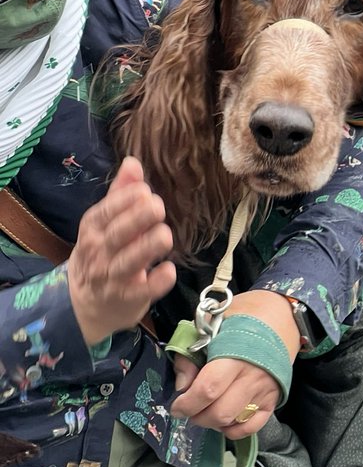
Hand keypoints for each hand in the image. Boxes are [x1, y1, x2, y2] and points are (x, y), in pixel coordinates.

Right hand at [68, 158, 174, 346]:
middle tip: (158, 207)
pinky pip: (144, 290)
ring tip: (164, 235)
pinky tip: (168, 270)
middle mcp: (99, 253)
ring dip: (147, 247)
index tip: (145, 191)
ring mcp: (113, 277)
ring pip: (129, 262)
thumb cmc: (104, 254)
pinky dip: (157, 281)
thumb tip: (133, 162)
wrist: (89, 305)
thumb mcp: (105, 223)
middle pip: (117, 235)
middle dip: (137, 219)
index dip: (124, 201)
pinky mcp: (130, 298)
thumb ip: (121, 193)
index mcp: (93, 230)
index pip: (104, 213)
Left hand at [170, 290, 299, 438]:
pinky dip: (234, 430)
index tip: (177, 404)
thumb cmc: (244, 317)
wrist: (283, 314)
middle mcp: (253, 376)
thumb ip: (190, 354)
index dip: (187, 403)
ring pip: (233, 422)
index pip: (208, 389)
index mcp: (235, 355)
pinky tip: (225, 419)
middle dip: (197, 416)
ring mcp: (266, 389)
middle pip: (220, 412)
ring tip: (206, 410)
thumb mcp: (211, 325)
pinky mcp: (274, 398)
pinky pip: (252, 427)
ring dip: (212, 423)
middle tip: (190, 408)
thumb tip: (182, 385)